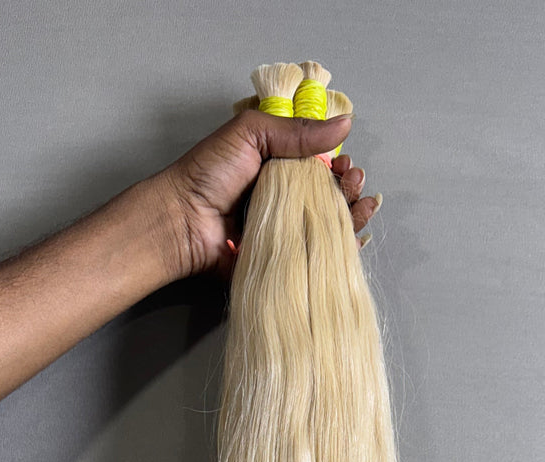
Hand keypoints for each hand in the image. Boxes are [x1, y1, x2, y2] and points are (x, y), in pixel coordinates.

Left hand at [151, 110, 381, 282]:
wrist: (183, 220)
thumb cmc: (209, 172)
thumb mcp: (253, 134)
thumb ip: (297, 131)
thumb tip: (345, 122)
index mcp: (277, 165)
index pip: (318, 163)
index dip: (338, 163)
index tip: (346, 164)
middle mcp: (283, 196)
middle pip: (328, 194)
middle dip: (349, 188)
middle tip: (354, 182)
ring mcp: (283, 228)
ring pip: (327, 224)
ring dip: (351, 215)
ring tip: (362, 205)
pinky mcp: (281, 257)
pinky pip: (315, 254)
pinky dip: (340, 249)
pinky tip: (354, 240)